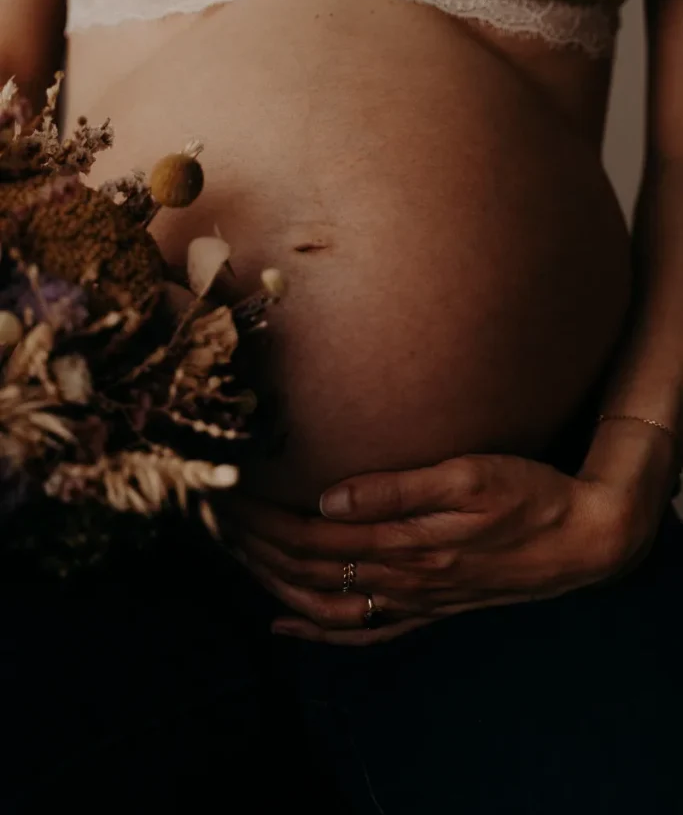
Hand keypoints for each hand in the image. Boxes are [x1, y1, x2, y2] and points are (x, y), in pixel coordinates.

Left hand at [224, 450, 649, 645]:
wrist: (578, 540)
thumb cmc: (527, 496)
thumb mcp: (468, 476)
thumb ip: (396, 489)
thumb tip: (327, 500)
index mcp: (404, 542)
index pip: (310, 535)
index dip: (262, 517)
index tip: (224, 494)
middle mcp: (401, 578)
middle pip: (307, 570)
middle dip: (252, 544)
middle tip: (212, 517)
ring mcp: (413, 600)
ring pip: (323, 603)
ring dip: (272, 581)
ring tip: (233, 555)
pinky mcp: (426, 609)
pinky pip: (361, 630)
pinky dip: (316, 632)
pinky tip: (285, 624)